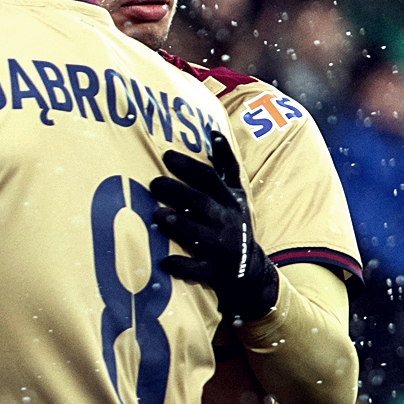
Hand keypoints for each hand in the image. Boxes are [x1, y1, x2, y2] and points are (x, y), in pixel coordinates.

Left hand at [151, 129, 278, 321]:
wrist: (249, 269)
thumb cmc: (233, 223)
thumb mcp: (235, 193)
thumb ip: (225, 165)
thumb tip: (214, 131)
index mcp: (228, 201)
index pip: (210, 179)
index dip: (190, 167)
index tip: (166, 156)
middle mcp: (225, 221)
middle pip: (202, 203)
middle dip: (179, 193)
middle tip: (154, 183)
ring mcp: (220, 247)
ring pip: (200, 235)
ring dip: (180, 225)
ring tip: (158, 215)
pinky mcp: (214, 271)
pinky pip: (198, 269)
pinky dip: (183, 265)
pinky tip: (165, 260)